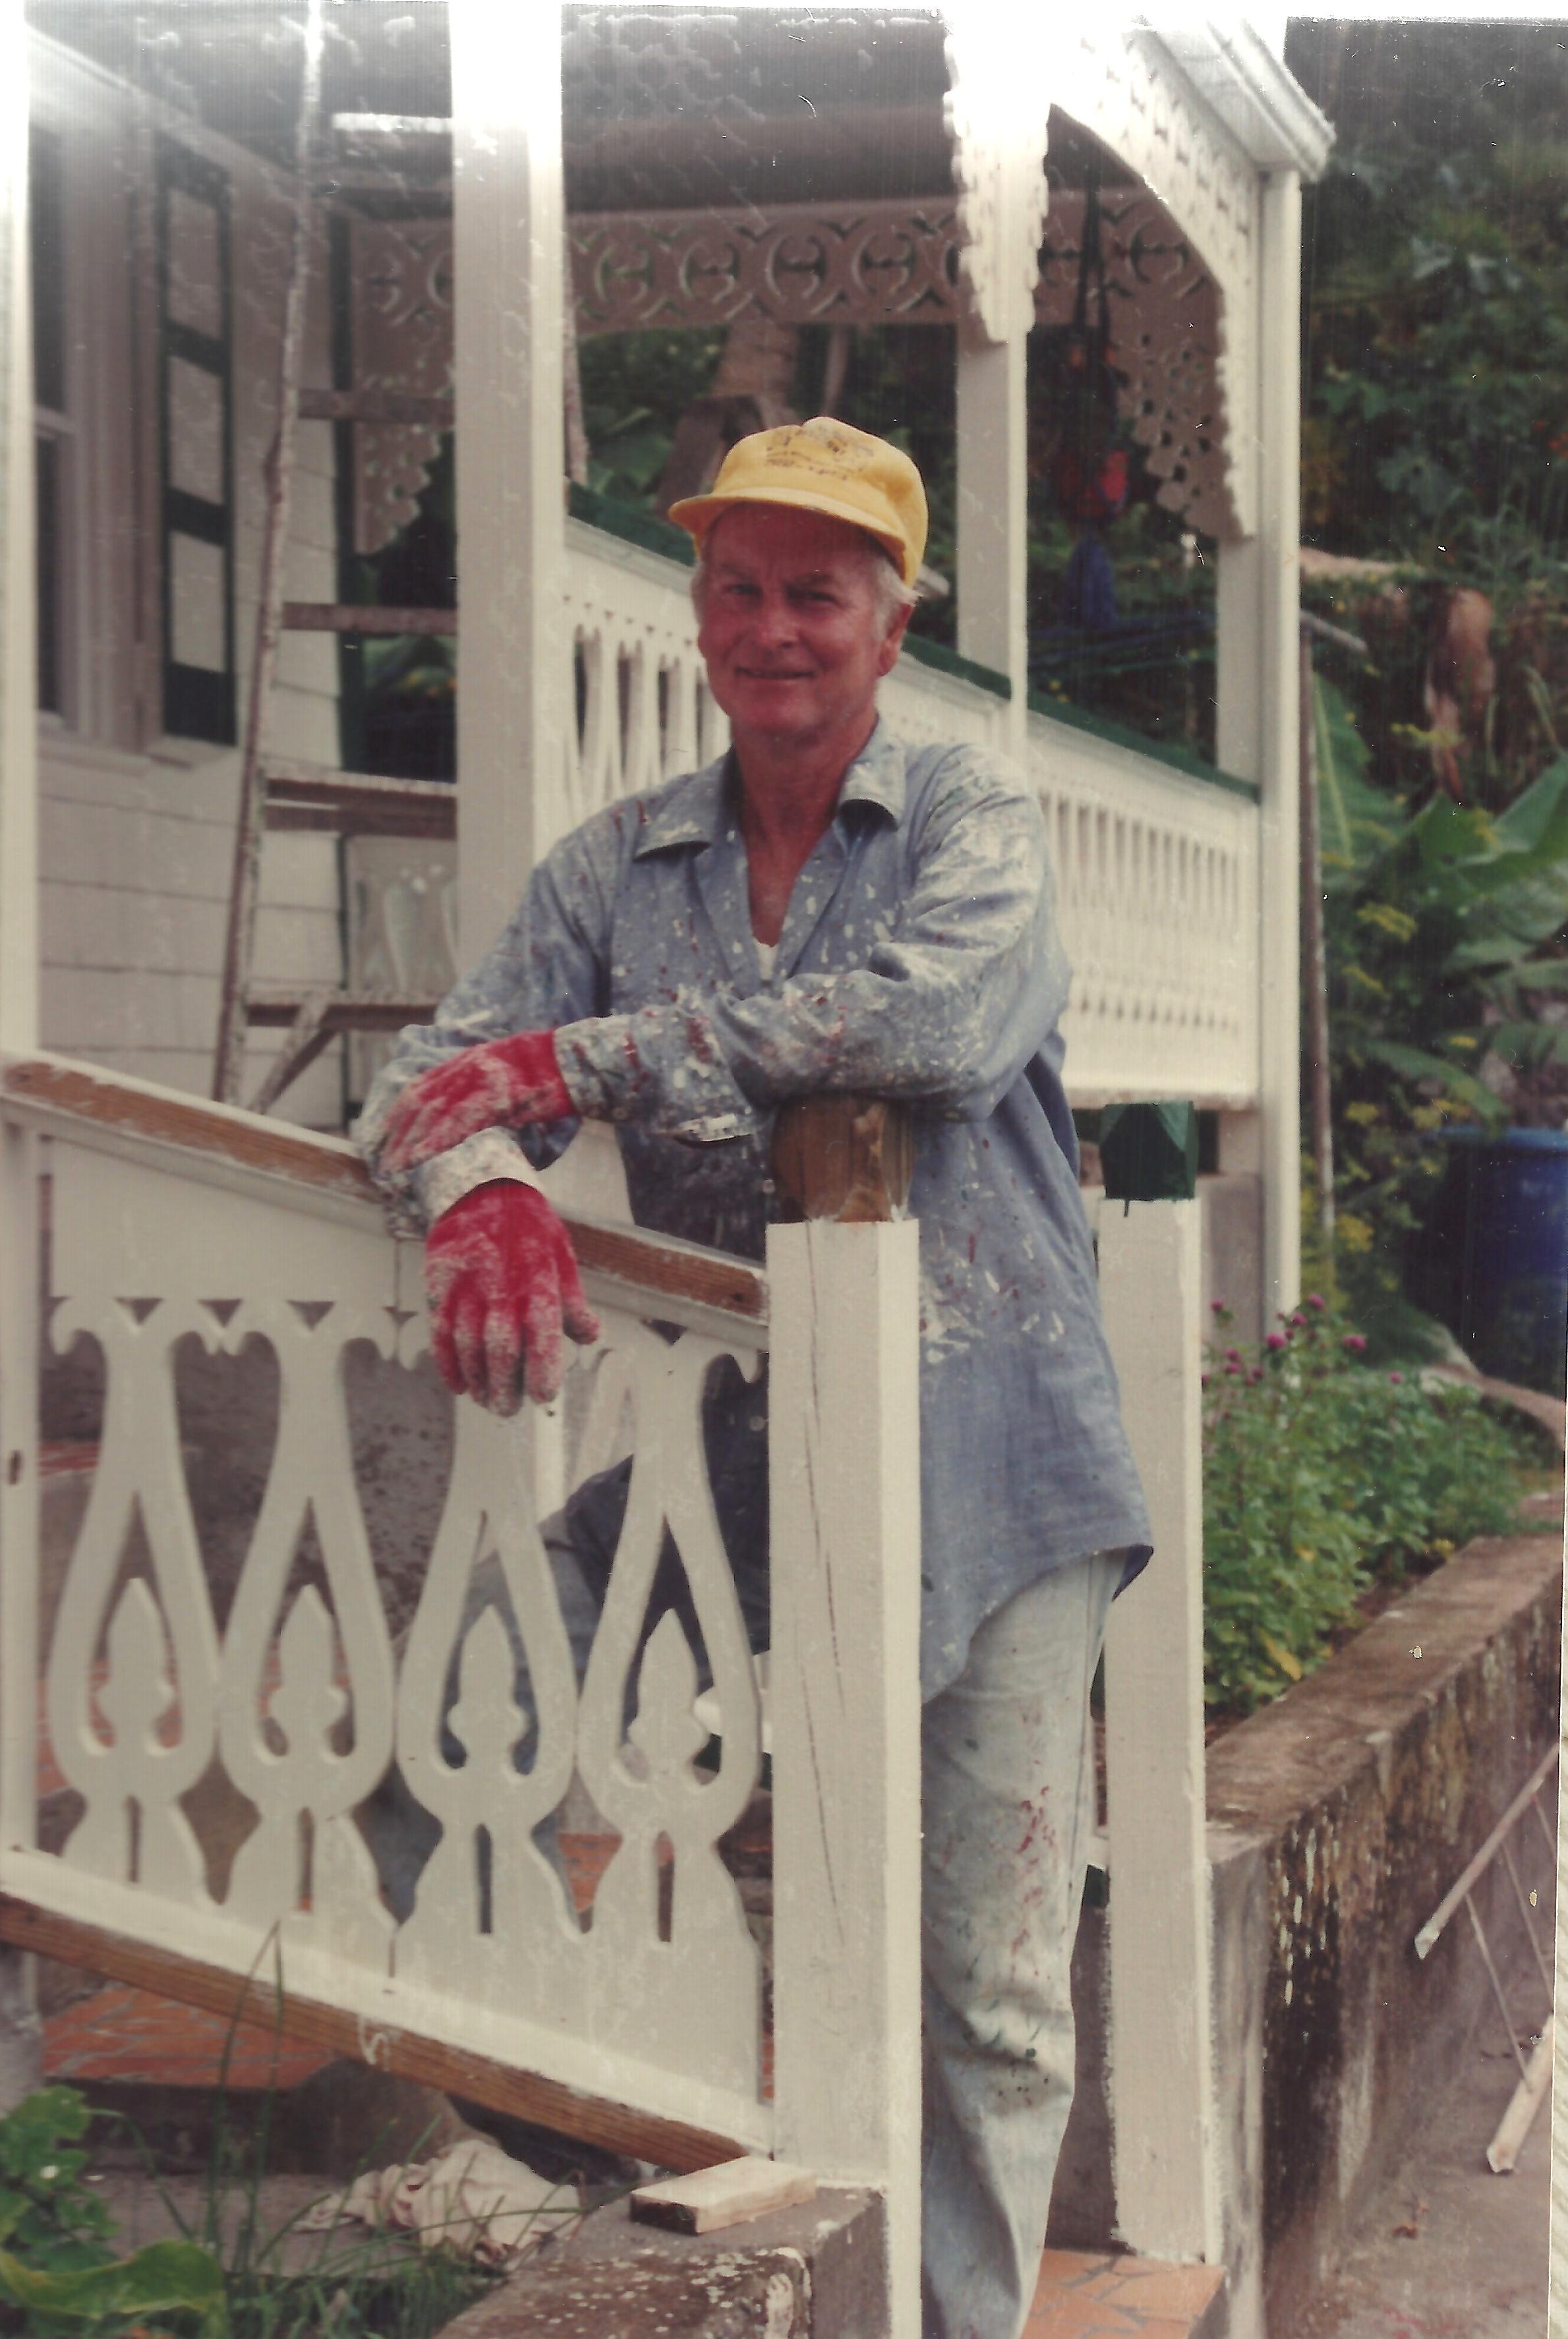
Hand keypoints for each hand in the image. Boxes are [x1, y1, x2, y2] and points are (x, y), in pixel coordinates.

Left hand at [381, 1031, 573, 1173]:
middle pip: (420, 1100)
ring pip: (432, 1113)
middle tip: (382, 1157)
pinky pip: (458, 1123)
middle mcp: (467, 1067)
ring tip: (393, 1165)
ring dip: (409, 1142)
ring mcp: (480, 1081)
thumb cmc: (551, 1072)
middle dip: (397, 1131)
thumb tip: (477, 1112)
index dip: (401, 1112)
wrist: (577, 1063)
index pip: (423, 1086)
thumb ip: (487, 1089)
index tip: (386, 1134)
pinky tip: (420, 1156)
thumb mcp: (509, 1074)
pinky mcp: (496, 1099)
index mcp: (469, 1059)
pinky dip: (436, 1141)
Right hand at [424, 1182, 599, 1412]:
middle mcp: (500, 1285)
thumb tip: (590, 1336)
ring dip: (477, 1379)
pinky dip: (447, 1363)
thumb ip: (572, 1301)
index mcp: (537, 1280)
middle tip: (508, 1409)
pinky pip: (440, 1332)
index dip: (542, 1369)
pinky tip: (459, 1385)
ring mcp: (465, 1285)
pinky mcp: (439, 1284)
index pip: (541, 1333)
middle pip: (500, 1348)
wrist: (481, 1189)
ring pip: (467, 1344)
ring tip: (487, 1400)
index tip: (544, 1396)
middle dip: (504, 1386)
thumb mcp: (561, 1257)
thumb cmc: (529, 1229)